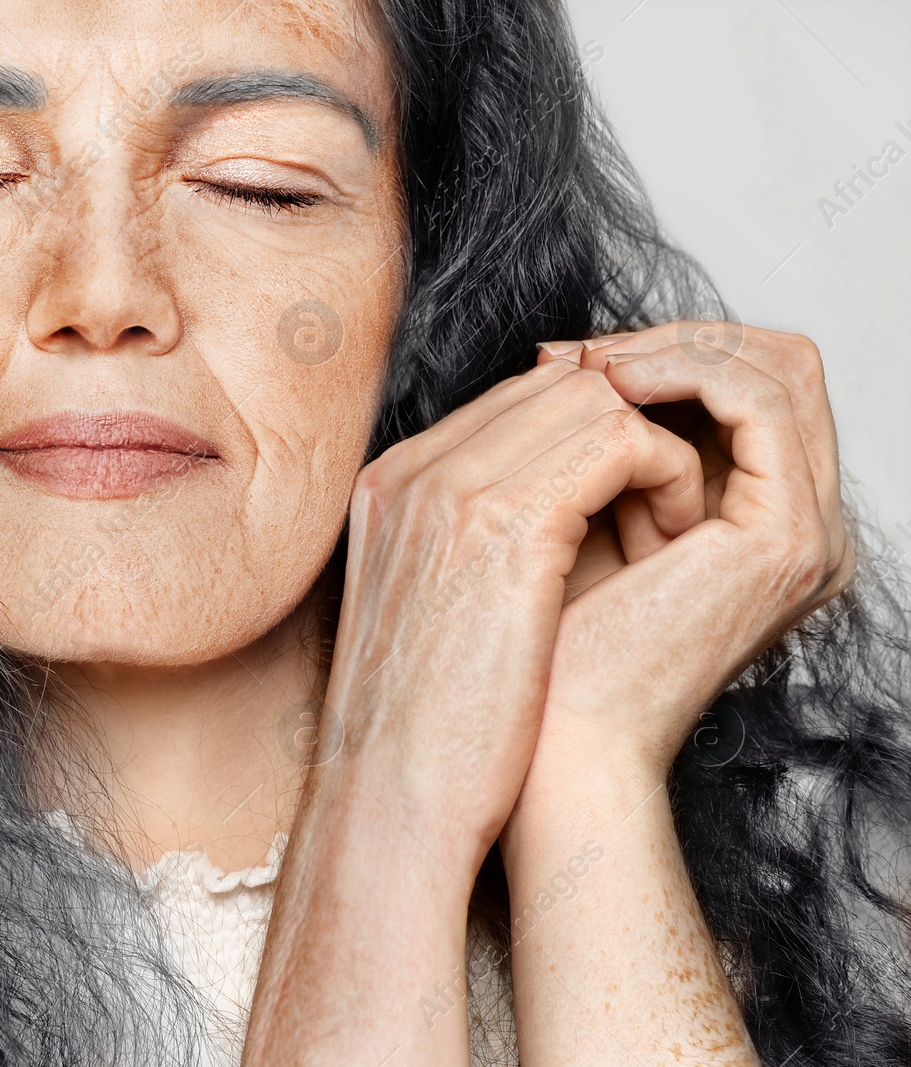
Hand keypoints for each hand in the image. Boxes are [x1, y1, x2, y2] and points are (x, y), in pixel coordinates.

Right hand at [245, 358, 703, 1066]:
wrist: (390, 805)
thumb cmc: (420, 736)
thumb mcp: (431, 614)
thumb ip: (472, 541)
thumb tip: (561, 505)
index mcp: (388, 489)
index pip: (512, 402)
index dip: (590, 434)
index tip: (637, 490)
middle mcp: (412, 471)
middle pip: (556, 385)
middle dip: (633, 428)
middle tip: (675, 497)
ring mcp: (449, 488)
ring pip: (596, 399)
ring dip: (658, 450)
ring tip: (676, 522)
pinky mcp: (504, 522)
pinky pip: (625, 440)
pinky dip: (670, 476)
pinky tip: (675, 537)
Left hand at [524, 324, 854, 787]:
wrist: (550, 747)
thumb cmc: (539, 653)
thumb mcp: (570, 523)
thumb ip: (594, 451)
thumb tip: (568, 360)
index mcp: (754, 528)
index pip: (741, 390)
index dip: (656, 353)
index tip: (559, 359)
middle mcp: (795, 528)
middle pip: (773, 367)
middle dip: (667, 339)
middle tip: (571, 353)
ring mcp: (802, 533)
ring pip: (775, 367)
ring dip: (670, 348)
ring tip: (583, 367)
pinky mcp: (785, 537)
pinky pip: (758, 401)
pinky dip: (682, 371)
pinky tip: (607, 384)